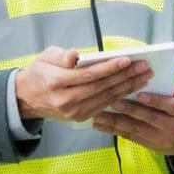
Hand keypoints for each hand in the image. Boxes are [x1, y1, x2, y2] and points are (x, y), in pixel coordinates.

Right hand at [15, 46, 152, 122]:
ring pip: (106, 98)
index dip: (109, 68)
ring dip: (128, 87)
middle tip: (144, 67)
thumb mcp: (45, 57)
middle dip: (125, 77)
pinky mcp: (80, 118)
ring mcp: (74, 112)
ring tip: (144, 77)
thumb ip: (61, 56)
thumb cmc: (40, 72)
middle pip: (102, 87)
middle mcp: (66, 100)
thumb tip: (75, 55)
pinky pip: (104, 106)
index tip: (127, 60)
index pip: (89, 75)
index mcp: (57, 82)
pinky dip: (120, 97)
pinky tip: (132, 88)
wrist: (28, 98)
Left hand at [92, 85, 173, 155]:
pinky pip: (133, 138)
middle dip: (129, 110)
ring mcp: (162, 140)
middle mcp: (173, 128)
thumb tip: (161, 83)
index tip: (140, 94)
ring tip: (100, 116)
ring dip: (116, 123)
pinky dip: (117, 131)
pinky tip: (104, 126)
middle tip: (113, 102)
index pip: (170, 106)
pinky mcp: (152, 147)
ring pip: (137, 130)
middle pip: (150, 119)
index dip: (155, 101)